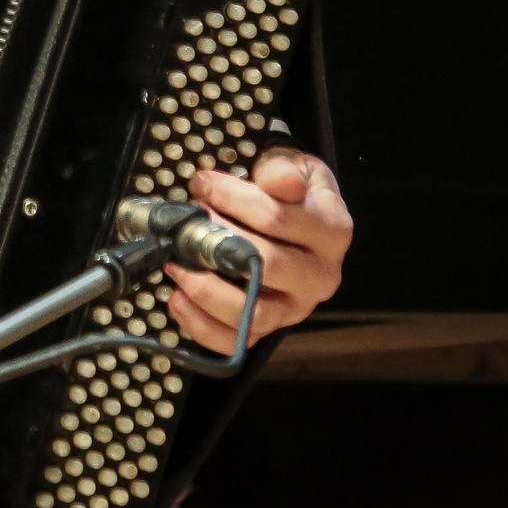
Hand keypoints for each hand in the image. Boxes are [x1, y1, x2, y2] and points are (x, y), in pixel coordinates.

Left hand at [163, 148, 351, 353]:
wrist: (304, 220)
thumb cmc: (293, 192)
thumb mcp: (297, 166)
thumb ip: (284, 169)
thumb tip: (278, 181)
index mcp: (331, 232)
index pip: (276, 217)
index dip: (231, 198)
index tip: (202, 184)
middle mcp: (320, 276)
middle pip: (264, 265)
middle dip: (214, 242)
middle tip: (185, 225)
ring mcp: (296, 308)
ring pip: (252, 313)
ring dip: (206, 290)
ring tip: (175, 264)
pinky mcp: (271, 329)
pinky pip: (237, 341)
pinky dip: (202, 326)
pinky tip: (178, 299)